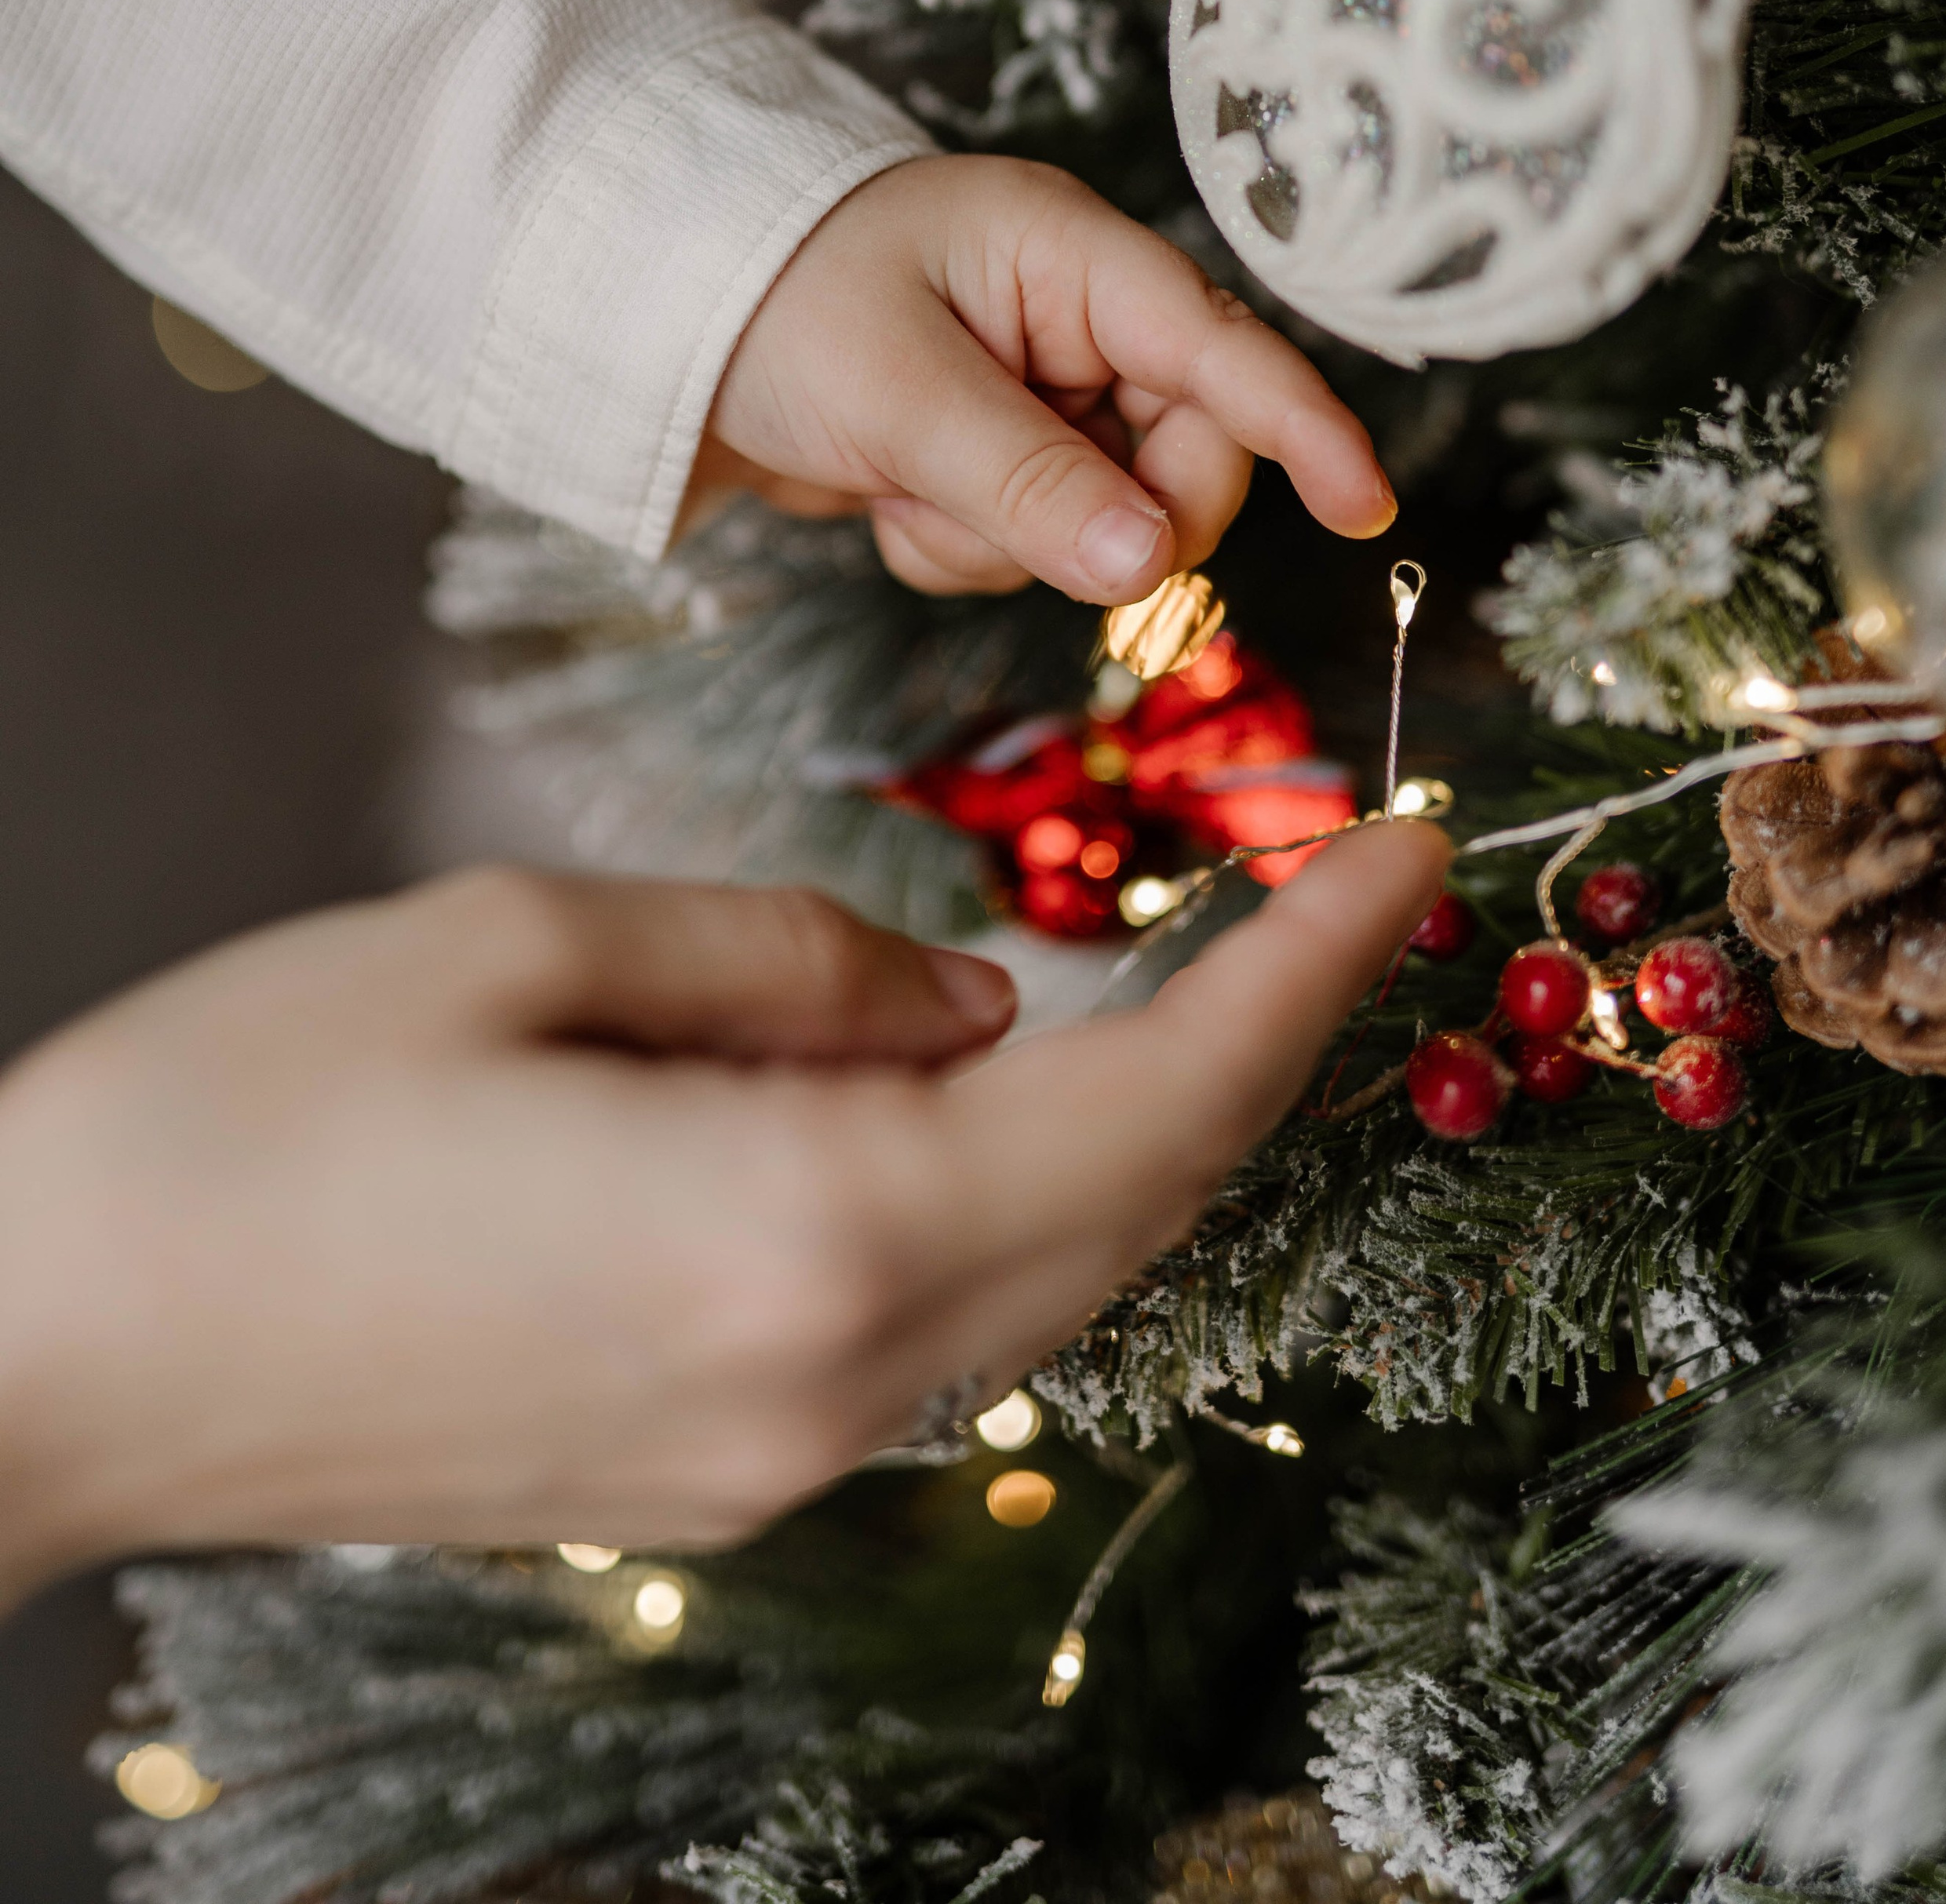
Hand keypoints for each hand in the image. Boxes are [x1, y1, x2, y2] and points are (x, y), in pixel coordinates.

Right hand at [0, 824, 1445, 1595]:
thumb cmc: (236, 1122)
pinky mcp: (694, 1482)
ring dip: (1140, 1129)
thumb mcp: (513, 947)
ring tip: (1180, 971)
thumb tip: (967, 997)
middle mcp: (819, 1383)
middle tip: (1325, 896)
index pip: (1154, 1096)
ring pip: (1048, 1281)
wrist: (38, 1360)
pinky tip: (983, 1096)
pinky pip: (933, 1333)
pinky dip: (1013, 1205)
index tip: (1414, 857)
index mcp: (795, 1226)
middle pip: (1132, 1207)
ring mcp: (763, 1463)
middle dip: (1255, 1046)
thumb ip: (787, 960)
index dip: (1310, 973)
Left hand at [689, 155, 1394, 599]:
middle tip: (1015, 528)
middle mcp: (1072, 322)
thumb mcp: (895, 390)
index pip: (1222, 345)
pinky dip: (967, 547)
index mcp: (1069, 258)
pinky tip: (889, 506)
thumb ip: (1027, 479)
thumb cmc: (767, 302)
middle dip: (1114, 520)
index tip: (1365, 505)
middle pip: (1184, 456)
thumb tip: (1149, 564)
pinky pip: (1035, 541)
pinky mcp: (994, 457)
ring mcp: (1036, 395)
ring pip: (1107, 518)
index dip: (1302, 425)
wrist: (649, 324)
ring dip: (1013, 540)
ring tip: (905, 492)